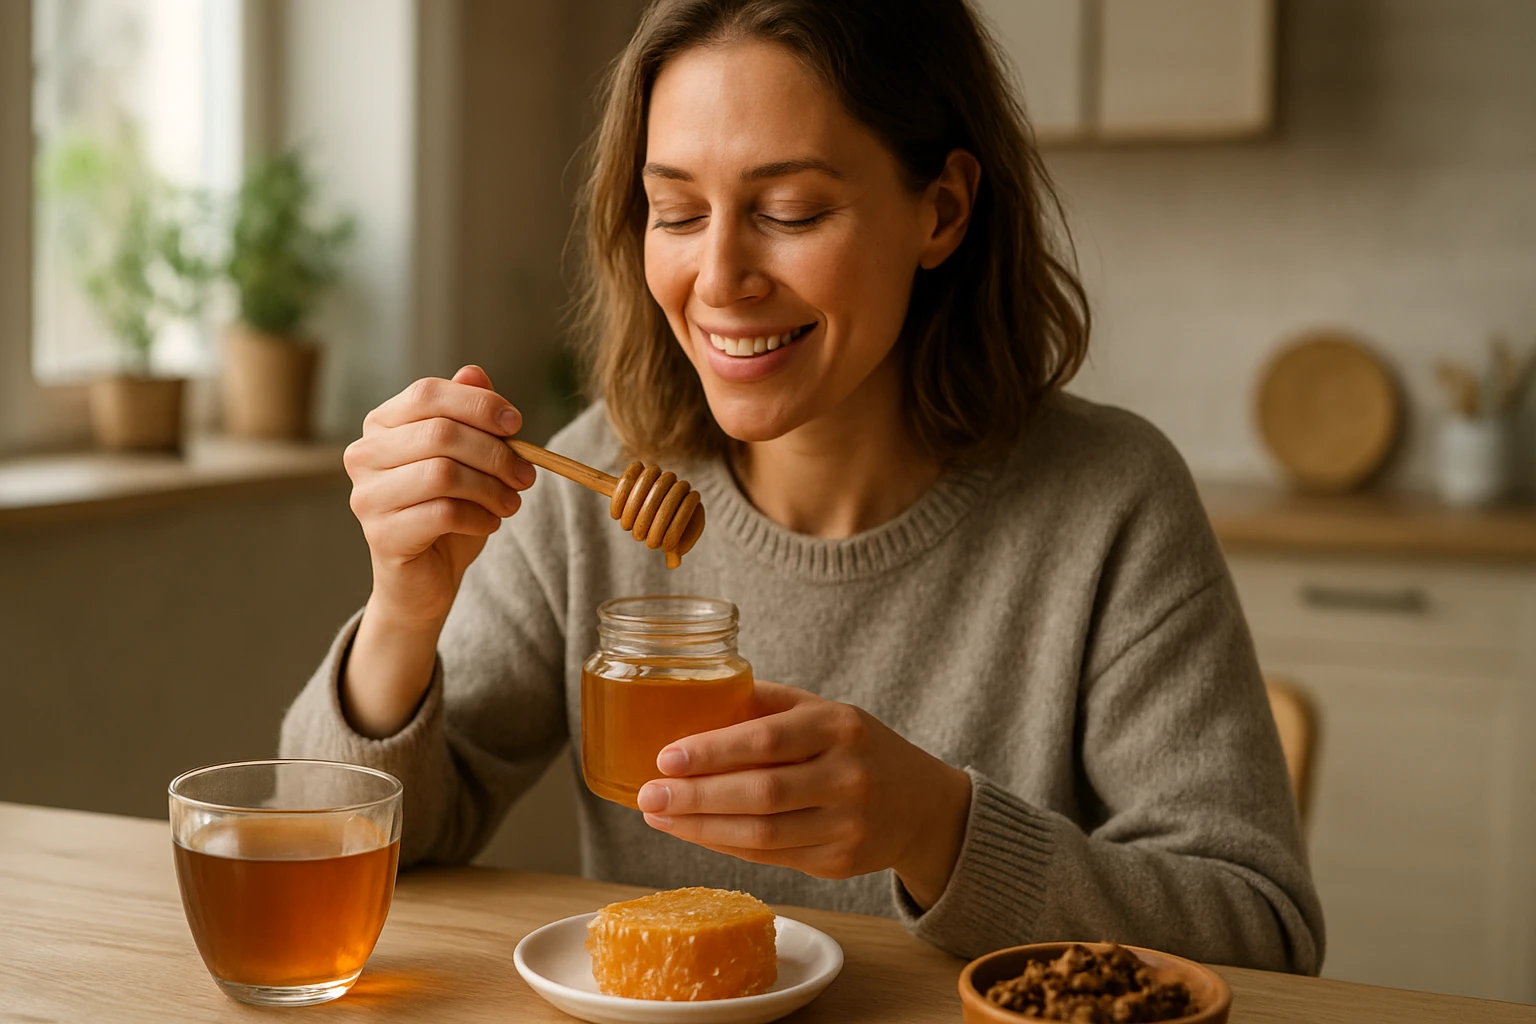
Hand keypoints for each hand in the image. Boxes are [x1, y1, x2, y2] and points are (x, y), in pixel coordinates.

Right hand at [339, 365, 534, 737]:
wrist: (426, 579)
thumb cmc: (448, 510)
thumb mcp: (467, 458)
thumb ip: (468, 414)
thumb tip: (475, 373)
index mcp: (382, 425)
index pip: (428, 394)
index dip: (478, 404)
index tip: (516, 424)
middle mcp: (364, 455)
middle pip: (440, 433)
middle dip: (496, 453)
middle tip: (526, 476)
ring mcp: (366, 496)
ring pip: (443, 473)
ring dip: (492, 488)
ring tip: (511, 504)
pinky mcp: (380, 535)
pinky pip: (442, 514)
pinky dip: (479, 518)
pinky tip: (489, 525)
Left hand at [637, 682, 972, 909]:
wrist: (923, 805)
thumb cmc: (859, 748)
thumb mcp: (825, 711)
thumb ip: (767, 704)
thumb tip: (697, 695)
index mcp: (840, 727)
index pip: (767, 740)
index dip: (712, 752)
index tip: (665, 756)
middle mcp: (848, 777)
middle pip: (759, 794)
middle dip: (695, 797)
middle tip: (648, 795)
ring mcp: (847, 826)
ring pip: (762, 835)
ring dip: (701, 828)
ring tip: (659, 817)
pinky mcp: (840, 862)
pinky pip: (771, 858)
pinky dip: (727, 846)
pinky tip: (695, 833)